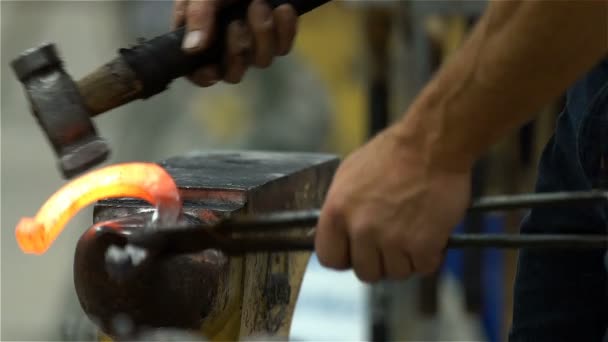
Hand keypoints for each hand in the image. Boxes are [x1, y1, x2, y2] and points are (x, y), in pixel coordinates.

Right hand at [173, 0, 297, 85]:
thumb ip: (197, 14)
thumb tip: (192, 48)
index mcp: (202, 34)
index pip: (199, 72)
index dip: (204, 76)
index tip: (212, 69)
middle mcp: (228, 43)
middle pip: (233, 74)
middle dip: (237, 52)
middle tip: (237, 23)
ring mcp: (255, 41)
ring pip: (261, 61)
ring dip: (261, 34)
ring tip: (258, 4)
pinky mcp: (279, 35)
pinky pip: (283, 48)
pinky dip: (283, 30)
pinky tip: (281, 8)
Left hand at [315, 122, 471, 282]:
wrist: (432, 144)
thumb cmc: (393, 153)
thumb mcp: (349, 174)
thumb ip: (341, 208)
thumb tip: (338, 232)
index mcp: (337, 211)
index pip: (329, 258)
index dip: (345, 257)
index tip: (356, 252)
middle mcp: (360, 229)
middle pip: (365, 271)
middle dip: (379, 260)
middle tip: (392, 242)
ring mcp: (391, 239)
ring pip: (395, 273)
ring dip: (406, 259)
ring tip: (413, 233)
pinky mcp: (422, 245)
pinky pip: (422, 267)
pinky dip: (429, 256)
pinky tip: (430, 235)